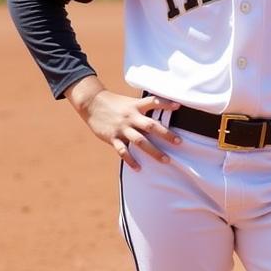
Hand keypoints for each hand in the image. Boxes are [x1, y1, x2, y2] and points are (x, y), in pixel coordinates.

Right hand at [65, 76, 180, 170]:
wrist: (91, 103)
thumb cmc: (115, 104)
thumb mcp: (130, 102)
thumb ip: (144, 108)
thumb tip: (163, 111)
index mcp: (136, 106)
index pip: (153, 102)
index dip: (165, 104)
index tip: (178, 106)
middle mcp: (130, 117)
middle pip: (150, 126)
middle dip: (165, 134)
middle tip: (179, 142)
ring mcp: (122, 128)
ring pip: (140, 141)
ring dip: (154, 151)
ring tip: (166, 160)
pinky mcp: (112, 137)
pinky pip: (123, 151)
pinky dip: (131, 160)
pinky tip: (139, 168)